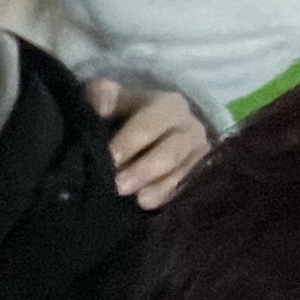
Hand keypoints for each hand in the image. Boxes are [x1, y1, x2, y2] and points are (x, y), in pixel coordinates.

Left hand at [85, 80, 211, 207]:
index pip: (149, 124)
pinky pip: (187, 186)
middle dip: (144, 169)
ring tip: (138, 199)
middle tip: (119, 186)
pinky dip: (168, 195)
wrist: (150, 132)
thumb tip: (101, 105)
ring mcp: (198, 152)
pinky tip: (150, 204)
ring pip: (181, 171)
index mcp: (167, 105)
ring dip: (159, 186)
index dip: (129, 142)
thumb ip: (101, 95)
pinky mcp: (199, 172)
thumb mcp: (111, 98)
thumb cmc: (124, 113)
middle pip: (170, 151)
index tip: (111, 159)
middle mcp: (189, 127)